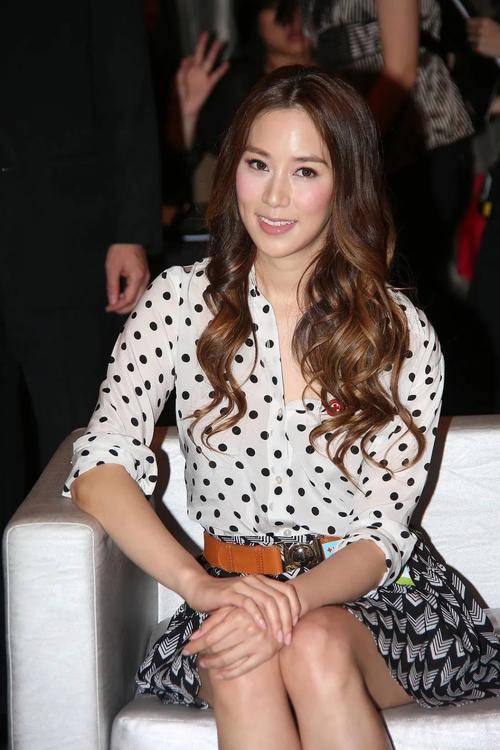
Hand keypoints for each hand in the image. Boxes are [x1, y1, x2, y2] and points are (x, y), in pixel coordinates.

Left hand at [105, 243, 149, 314]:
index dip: (118, 306)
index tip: (108, 308)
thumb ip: (112, 286)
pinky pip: (140, 291)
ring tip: (115, 302)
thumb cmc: (120, 250)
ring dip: (128, 303)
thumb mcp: (112, 268)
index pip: (129, 299)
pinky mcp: (145, 276)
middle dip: (124, 308)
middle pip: (136, 301)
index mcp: (137, 277)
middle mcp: (144, 279)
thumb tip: (112, 301)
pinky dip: (132, 296)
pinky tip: (123, 295)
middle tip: (111, 308)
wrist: (130, 237)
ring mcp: (146, 278)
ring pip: (139, 297)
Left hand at [176, 31, 229, 147]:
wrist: (188, 108)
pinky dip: (221, 70)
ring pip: (209, 62)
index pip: (192, 57)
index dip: (191, 55)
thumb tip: (185, 59)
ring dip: (213, 52)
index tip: (190, 58)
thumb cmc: (183, 94)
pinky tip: (226, 64)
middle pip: (201, 54)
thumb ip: (182, 69)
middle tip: (207, 33)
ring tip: (219, 43)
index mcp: (189, 69)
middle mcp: (198, 71)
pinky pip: (216, 76)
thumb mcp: (179, 80)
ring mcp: (204, 77)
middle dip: (204, 44)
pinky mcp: (209, 84)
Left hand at [182, 605, 283, 679]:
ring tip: (203, 664)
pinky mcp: (266, 654)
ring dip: (213, 664)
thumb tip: (193, 636)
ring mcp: (258, 644)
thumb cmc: (251, 606)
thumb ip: (213, 621)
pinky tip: (219, 674)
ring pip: (229, 660)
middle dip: (202, 655)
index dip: (196, 645)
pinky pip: (243, 668)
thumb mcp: (232, 608)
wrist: (281, 608)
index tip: (186, 649)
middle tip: (193, 658)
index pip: (211, 637)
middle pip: (218, 649)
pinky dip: (229, 673)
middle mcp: (249, 631)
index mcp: (239, 616)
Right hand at [184, 571, 301, 644]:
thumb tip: (283, 625)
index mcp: (262, 581)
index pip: (287, 591)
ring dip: (275, 621)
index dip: (295, 609)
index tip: (295, 628)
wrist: (199, 590)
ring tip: (277, 637)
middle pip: (280, 598)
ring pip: (267, 601)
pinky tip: (261, 628)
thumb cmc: (224, 600)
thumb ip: (262, 607)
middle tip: (287, 639)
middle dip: (287, 620)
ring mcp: (243, 585)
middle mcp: (255, 580)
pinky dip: (257, 615)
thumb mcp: (247, 602)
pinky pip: (248, 603)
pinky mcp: (230, 593)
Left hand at [467, 18, 499, 58]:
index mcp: (484, 22)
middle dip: (471, 32)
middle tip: (475, 34)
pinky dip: (476, 46)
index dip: (468, 24)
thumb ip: (481, 24)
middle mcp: (480, 29)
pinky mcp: (478, 47)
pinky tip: (483, 45)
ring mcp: (479, 39)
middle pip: (468, 30)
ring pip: (470, 38)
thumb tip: (471, 23)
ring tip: (481, 40)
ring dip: (473, 39)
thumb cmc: (499, 34)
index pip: (469, 22)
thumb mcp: (492, 24)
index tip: (468, 25)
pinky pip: (473, 46)